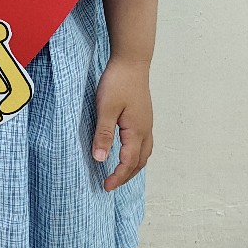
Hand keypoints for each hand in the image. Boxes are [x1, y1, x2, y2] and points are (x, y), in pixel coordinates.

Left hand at [91, 57, 153, 191]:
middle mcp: (145, 129)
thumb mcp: (106, 108)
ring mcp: (147, 122)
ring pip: (145, 152)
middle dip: (126, 176)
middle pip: (140, 161)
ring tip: (120, 173)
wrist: (132, 60)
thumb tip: (100, 159)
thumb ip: (103, 134)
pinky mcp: (144, 115)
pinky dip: (137, 154)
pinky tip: (128, 151)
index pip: (128, 162)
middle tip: (111, 184)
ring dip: (134, 166)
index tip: (106, 186)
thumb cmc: (118, 82)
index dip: (118, 177)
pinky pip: (144, 142)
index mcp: (136, 131)